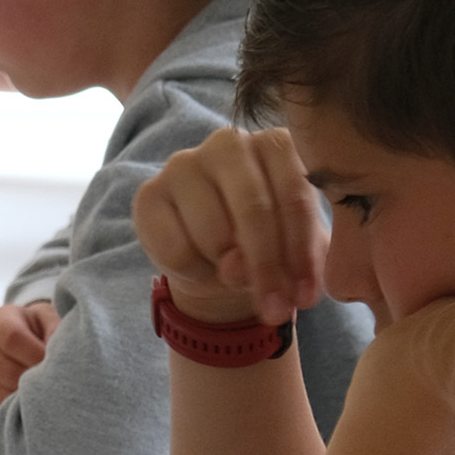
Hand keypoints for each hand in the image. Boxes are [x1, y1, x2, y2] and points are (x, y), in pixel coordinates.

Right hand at [0, 299, 57, 415]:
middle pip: (7, 371)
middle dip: (35, 379)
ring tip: (48, 392)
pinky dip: (20, 411)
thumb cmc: (39, 329)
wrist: (21, 342)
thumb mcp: (49, 319)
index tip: (55, 363)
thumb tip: (64, 352)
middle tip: (56, 381)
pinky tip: (35, 403)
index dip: (37, 354)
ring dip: (29, 397)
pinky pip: (0, 410)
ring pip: (2, 394)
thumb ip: (57, 329)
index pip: (12, 338)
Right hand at [131, 126, 328, 329]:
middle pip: (253, 209)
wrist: (218, 260)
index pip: (294, 195)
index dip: (302, 253)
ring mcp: (184, 164)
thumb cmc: (269, 244)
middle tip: (275, 310)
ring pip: (213, 233)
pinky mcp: (149, 194)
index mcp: (276, 144)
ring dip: (228, 272)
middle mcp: (229, 143)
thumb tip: (236, 267)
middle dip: (266, 268)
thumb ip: (292, 255)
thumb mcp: (298, 250)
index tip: (306, 296)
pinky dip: (193, 271)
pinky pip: (175, 247)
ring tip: (234, 277)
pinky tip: (202, 268)